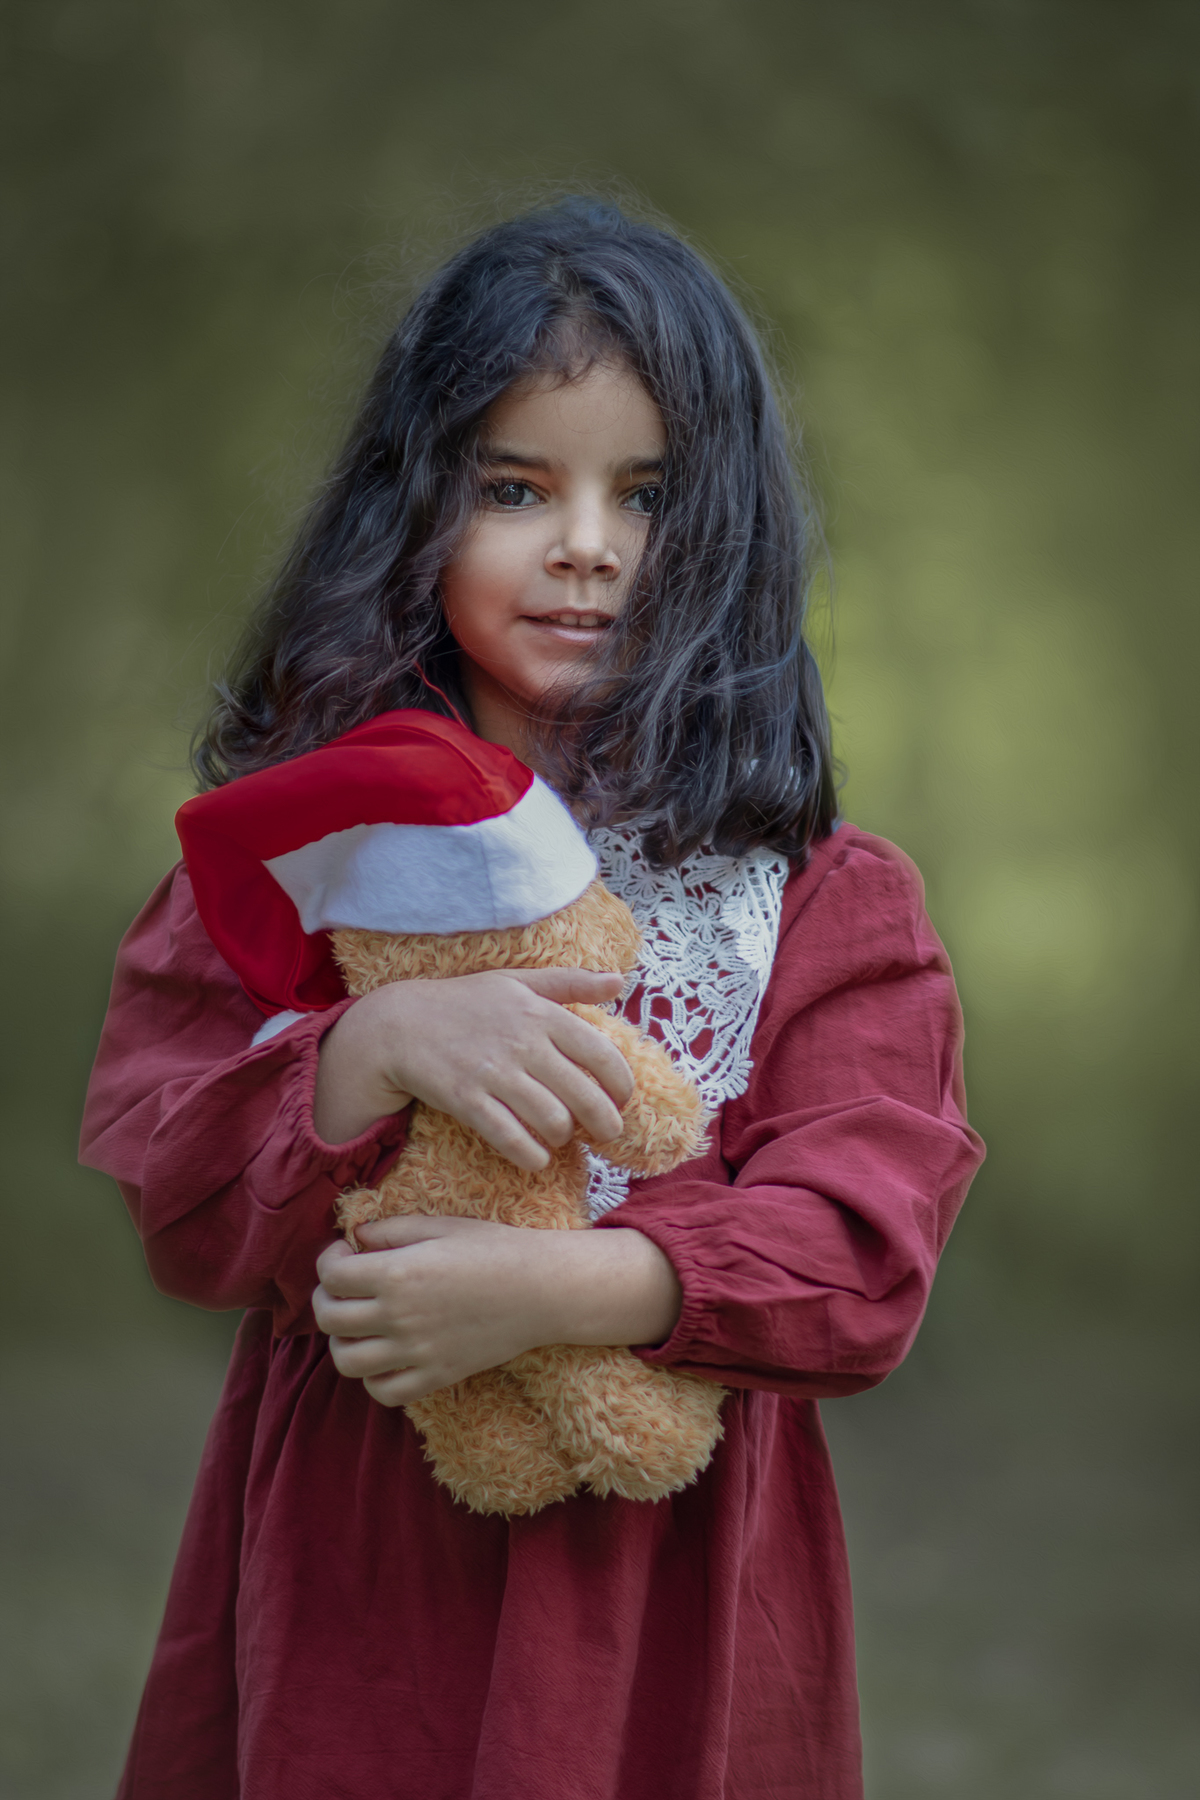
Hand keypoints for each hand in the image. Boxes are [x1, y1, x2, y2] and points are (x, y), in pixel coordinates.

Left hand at [312, 1214, 682, 1405]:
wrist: (542, 1290)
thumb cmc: (494, 1248)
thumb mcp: (440, 1226)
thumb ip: (392, 1230)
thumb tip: (356, 1237)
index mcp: (397, 1273)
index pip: (331, 1275)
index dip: (328, 1260)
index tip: (344, 1252)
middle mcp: (399, 1317)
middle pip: (330, 1318)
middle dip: (326, 1297)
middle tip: (343, 1286)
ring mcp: (415, 1352)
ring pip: (347, 1361)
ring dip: (341, 1340)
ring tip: (358, 1323)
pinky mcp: (435, 1376)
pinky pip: (383, 1392)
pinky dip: (372, 1377)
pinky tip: (384, 1353)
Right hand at [313, 967, 634, 1166]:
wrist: (399, 1024)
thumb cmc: (464, 1003)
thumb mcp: (517, 982)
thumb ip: (570, 983)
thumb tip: (618, 981)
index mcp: (541, 1013)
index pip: (603, 1055)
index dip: (621, 1085)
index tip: (622, 1099)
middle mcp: (523, 1042)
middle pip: (585, 1097)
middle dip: (605, 1123)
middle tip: (607, 1133)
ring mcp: (494, 1073)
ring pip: (554, 1122)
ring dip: (565, 1137)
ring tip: (562, 1135)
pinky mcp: (467, 1100)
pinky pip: (513, 1139)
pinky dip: (533, 1156)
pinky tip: (537, 1157)